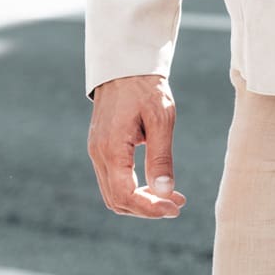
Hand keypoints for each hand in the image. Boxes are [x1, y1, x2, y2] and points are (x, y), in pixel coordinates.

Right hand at [88, 75, 188, 218]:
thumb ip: (161, 157)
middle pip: (117, 201)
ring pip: (113, 194)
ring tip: (171, 197)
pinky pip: (114, 180)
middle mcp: (98, 154)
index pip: (125, 195)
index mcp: (111, 148)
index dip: (150, 209)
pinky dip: (134, 189)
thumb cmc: (146, 88)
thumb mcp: (161, 119)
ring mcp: (97, 152)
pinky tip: (156, 184)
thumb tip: (165, 192)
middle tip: (177, 204)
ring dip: (141, 201)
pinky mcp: (101, 149)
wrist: (125, 66)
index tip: (175, 208)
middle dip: (147, 209)